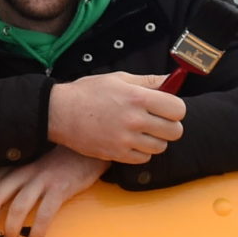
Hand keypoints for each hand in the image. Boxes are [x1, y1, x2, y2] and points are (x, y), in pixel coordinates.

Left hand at [0, 146, 106, 236]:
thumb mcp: (34, 163)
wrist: (90, 147)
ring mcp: (42, 179)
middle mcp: (25, 171)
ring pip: (17, 206)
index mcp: (17, 165)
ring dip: (10, 227)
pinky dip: (37, 229)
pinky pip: (45, 212)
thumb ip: (19, 176)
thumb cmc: (61, 160)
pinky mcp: (61, 188)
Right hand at [45, 71, 184, 163]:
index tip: (168, 109)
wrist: (59, 112)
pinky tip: (131, 142)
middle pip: (174, 131)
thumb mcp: (119, 78)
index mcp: (138, 97)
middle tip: (157, 122)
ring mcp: (125, 139)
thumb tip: (171, 81)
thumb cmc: (88, 92)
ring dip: (155, 140)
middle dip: (169, 126)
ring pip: (160, 147)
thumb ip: (148, 81)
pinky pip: (143, 158)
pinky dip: (141, 152)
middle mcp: (134, 120)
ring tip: (142, 132)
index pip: (178, 109)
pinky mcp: (116, 154)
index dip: (175, 109)